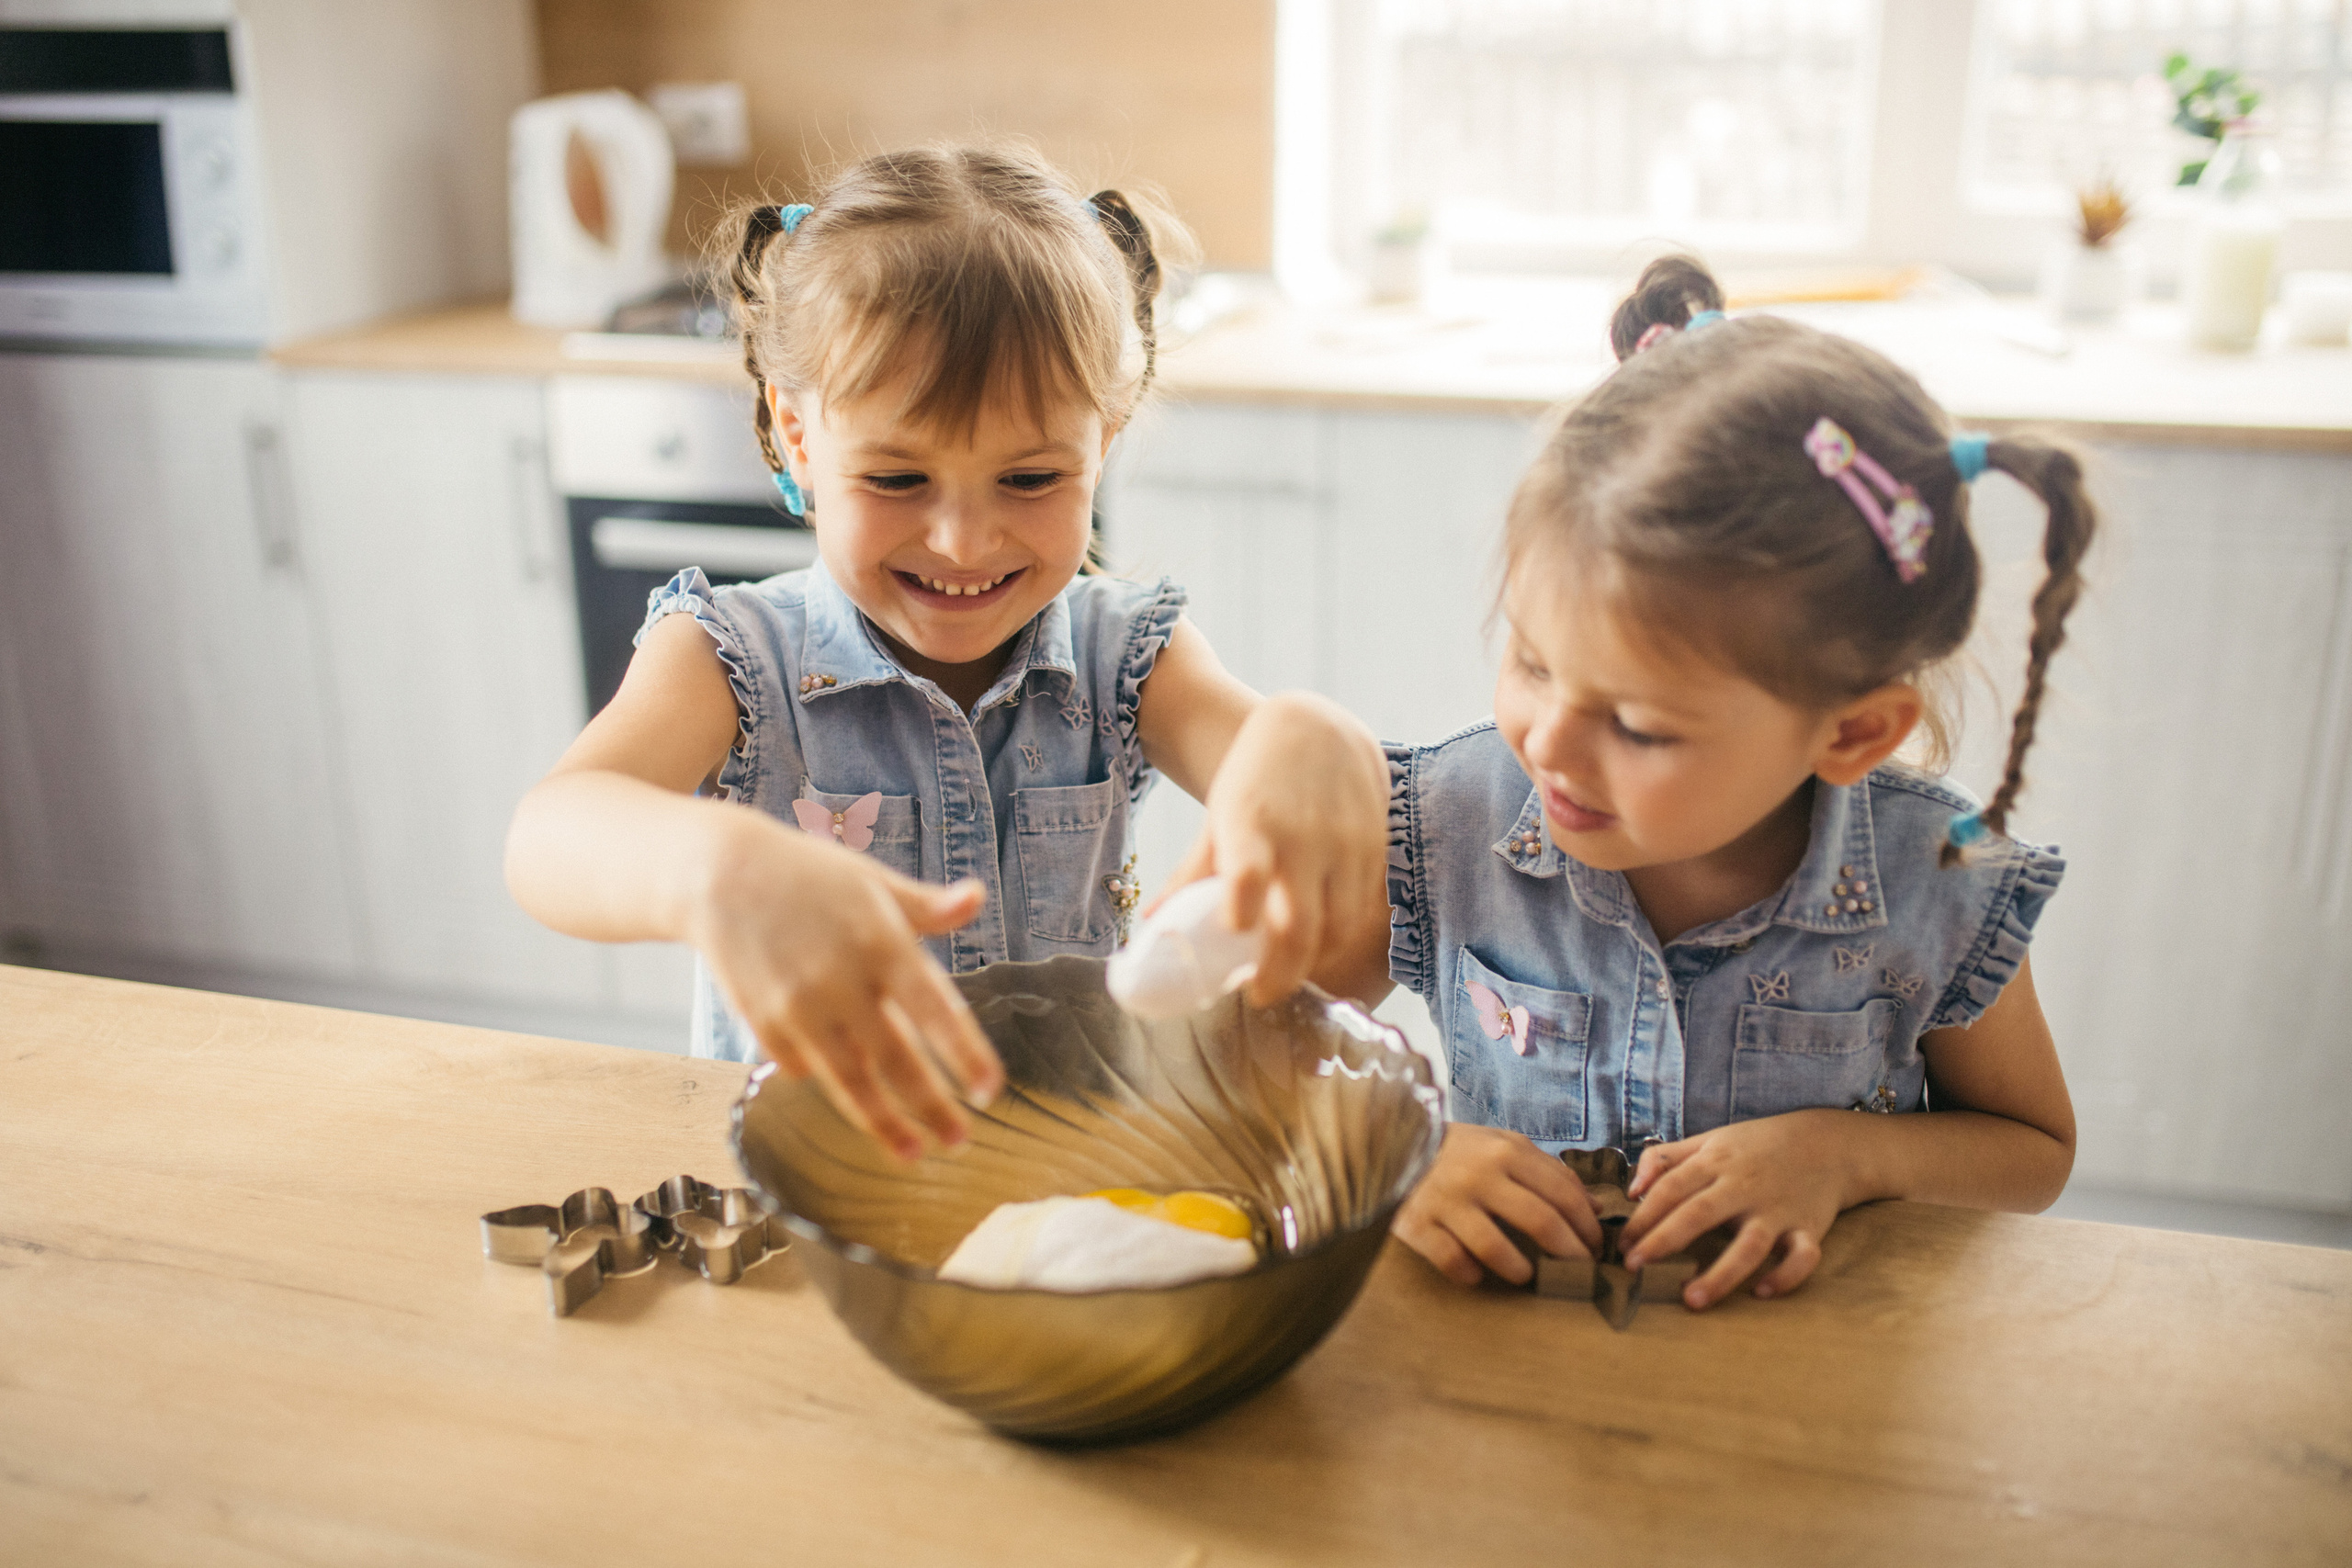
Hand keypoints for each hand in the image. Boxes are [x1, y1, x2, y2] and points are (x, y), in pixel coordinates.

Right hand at [690, 815, 1000, 1161]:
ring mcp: (798, 1007)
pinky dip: (823, 1081)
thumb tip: (974, 898)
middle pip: (895, 1060)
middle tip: (960, 1141)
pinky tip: (848, 1092)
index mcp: (881, 943)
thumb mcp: (872, 880)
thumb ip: (925, 906)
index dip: (965, 1055)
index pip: (935, 1010)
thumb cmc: (807, 875)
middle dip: (930, 1108)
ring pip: (848, 1081)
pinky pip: (800, 1067)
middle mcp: (841, 982)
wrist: (718, 874)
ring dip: (883, 1123)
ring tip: (912, 1152)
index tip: (989, 1091)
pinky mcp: (761, 1022)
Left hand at [1154, 692, 1389, 1005]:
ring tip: (1289, 973)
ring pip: (1339, 929)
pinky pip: (1362, 911)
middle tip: (1260, 995)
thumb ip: (1192, 873)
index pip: (1247, 870)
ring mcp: (1343, 846)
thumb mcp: (1220, 817)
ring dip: (1315, 962)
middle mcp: (1302, 837)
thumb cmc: (1257, 779)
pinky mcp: (1374, 851)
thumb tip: (1153, 924)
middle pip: (1299, 925)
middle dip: (1281, 973)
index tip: (1233, 934)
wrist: (1319, 728)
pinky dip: (1342, 937)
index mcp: (1251, 824)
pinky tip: (1320, 944)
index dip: (1240, 906)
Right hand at [1392, 1124, 1605, 1286]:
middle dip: (1570, 1253)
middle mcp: (1479, 1174)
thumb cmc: (1459, 1150)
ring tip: (1527, 1274)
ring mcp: (1447, 1201)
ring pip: (1497, 1250)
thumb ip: (1549, 1170)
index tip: (1596, 1246)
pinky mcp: (1417, 1224)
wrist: (1392, 1143)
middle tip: (1580, 1270)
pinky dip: (1470, 1274)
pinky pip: (1453, 1262)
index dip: (1586, 1226)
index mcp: (1506, 1150)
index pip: (1563, 1195)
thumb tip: (1595, 1206)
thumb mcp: (1504, 1145)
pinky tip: (1477, 1274)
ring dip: (1521, 1270)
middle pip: (1541, 1222)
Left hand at [1619, 1111, 1856, 1308]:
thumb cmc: (1758, 1146)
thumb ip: (1665, 1160)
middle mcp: (1744, 1186)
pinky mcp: (1809, 1228)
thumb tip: (1632, 1191)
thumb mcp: (1709, 1140)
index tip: (1622, 1246)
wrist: (1828, 1143)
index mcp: (1716, 1163)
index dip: (1643, 1217)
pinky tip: (1761, 1293)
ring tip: (1691, 1300)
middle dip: (1664, 1241)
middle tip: (1634, 1268)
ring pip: (1749, 1245)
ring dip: (1720, 1274)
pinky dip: (1786, 1277)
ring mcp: (1778, 1209)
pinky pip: (1802, 1257)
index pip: (1671, 1189)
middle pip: (1699, 1214)